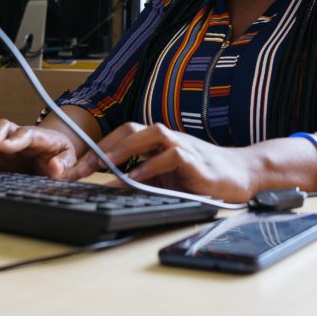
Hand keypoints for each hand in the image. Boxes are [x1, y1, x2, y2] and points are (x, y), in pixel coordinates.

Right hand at [0, 119, 77, 177]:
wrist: (50, 158)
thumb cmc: (59, 155)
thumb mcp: (68, 158)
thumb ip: (65, 163)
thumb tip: (56, 168)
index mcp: (38, 137)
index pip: (26, 133)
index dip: (15, 139)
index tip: (5, 147)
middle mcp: (18, 137)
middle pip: (3, 127)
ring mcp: (4, 144)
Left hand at [67, 122, 256, 201]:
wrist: (242, 173)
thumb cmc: (202, 176)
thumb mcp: (166, 178)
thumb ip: (143, 177)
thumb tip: (110, 186)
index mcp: (157, 142)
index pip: (122, 136)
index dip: (97, 149)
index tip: (74, 169)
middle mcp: (167, 138)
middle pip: (130, 129)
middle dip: (103, 148)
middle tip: (79, 169)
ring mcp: (182, 146)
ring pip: (150, 135)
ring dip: (124, 149)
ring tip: (103, 167)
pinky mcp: (195, 160)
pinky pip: (170, 157)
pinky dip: (151, 165)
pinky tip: (136, 178)